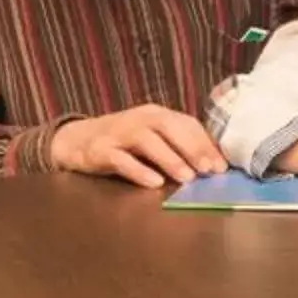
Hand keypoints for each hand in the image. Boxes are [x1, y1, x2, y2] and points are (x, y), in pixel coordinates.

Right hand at [50, 105, 225, 187]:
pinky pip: (120, 159)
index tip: (221, 165)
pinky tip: (154, 183)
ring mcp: (118, 133)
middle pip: (168, 127)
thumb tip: (211, 165)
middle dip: (191, 148)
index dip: (204, 143)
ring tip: (187, 178)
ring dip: (169, 159)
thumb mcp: (151, 138)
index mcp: (156, 114)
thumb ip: (176, 146)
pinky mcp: (100, 150)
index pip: (185, 123)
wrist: (77, 140)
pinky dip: (138, 170)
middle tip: (208, 170)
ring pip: (146, 141)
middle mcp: (139, 119)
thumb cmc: (124, 142)